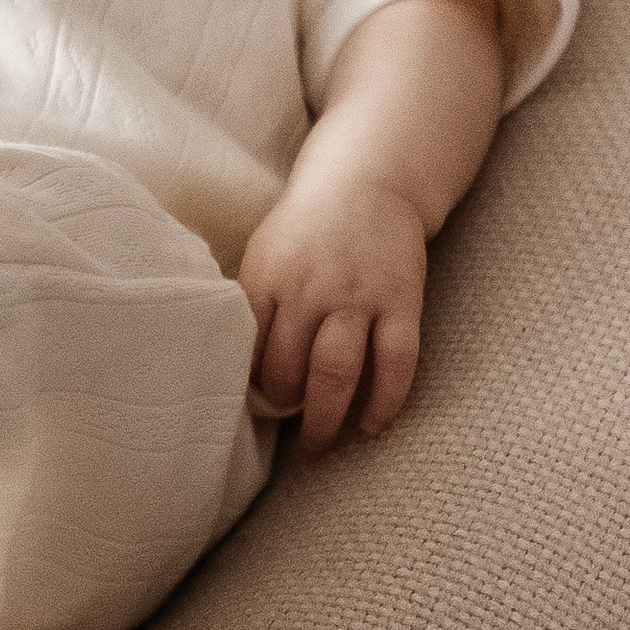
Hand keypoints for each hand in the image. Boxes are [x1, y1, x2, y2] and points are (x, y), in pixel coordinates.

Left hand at [238, 173, 429, 454]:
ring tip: (318, 448)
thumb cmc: (304, 230)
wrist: (365, 181)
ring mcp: (357, 297)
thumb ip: (250, 307)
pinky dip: (384, 403)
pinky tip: (372, 427)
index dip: (247, 388)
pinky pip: (396, 364)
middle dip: (283, 409)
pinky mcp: (401, 302)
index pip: (246, 351)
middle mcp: (309, 290)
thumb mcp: (262, 256)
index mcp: (265, 279)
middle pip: (288, 370)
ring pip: (338, 374)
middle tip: (285, 429)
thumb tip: (229, 370)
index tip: (249, 408)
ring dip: (325, 420)